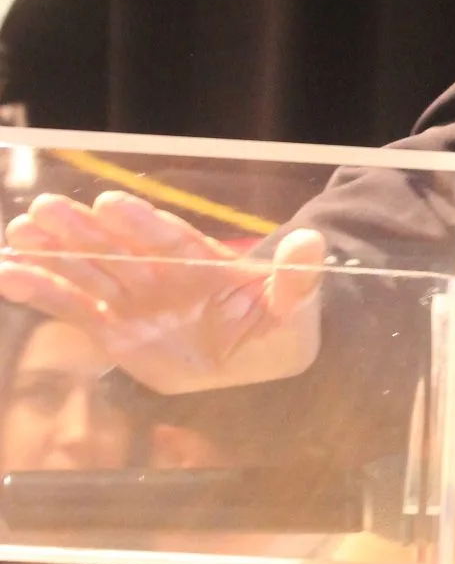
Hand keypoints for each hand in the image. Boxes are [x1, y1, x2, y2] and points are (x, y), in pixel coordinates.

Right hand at [0, 191, 325, 393]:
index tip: (112, 204)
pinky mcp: (112, 328)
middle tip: (45, 210)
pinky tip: (7, 274)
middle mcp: (160, 275)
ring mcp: (133, 299)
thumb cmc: (279, 325)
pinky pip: (71, 309)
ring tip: (16, 236)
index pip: (169, 239)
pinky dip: (39, 293)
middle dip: (82, 231)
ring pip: (86, 272)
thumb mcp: (297, 306)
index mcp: (203, 264)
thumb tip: (314, 243)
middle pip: (117, 248)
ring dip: (50, 255)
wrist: (260, 360)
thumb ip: (296, 279)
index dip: (141, 222)